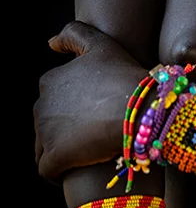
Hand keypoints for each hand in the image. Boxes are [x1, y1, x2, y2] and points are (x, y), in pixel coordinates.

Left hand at [35, 21, 150, 181]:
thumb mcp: (102, 45)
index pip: (53, 98)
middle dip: (66, 129)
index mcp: (50, 81)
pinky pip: (48, 170)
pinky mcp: (55, 157)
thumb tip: (51, 43)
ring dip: (64, 149)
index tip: (94, 113)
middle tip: (96, 134)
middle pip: (48, 123)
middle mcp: (41, 106)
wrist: (142, 110)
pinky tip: (74, 172)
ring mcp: (46, 133)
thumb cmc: (126, 77)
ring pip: (46, 146)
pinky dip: (57, 172)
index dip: (73, 107)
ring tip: (89, 154)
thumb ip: (74, 35)